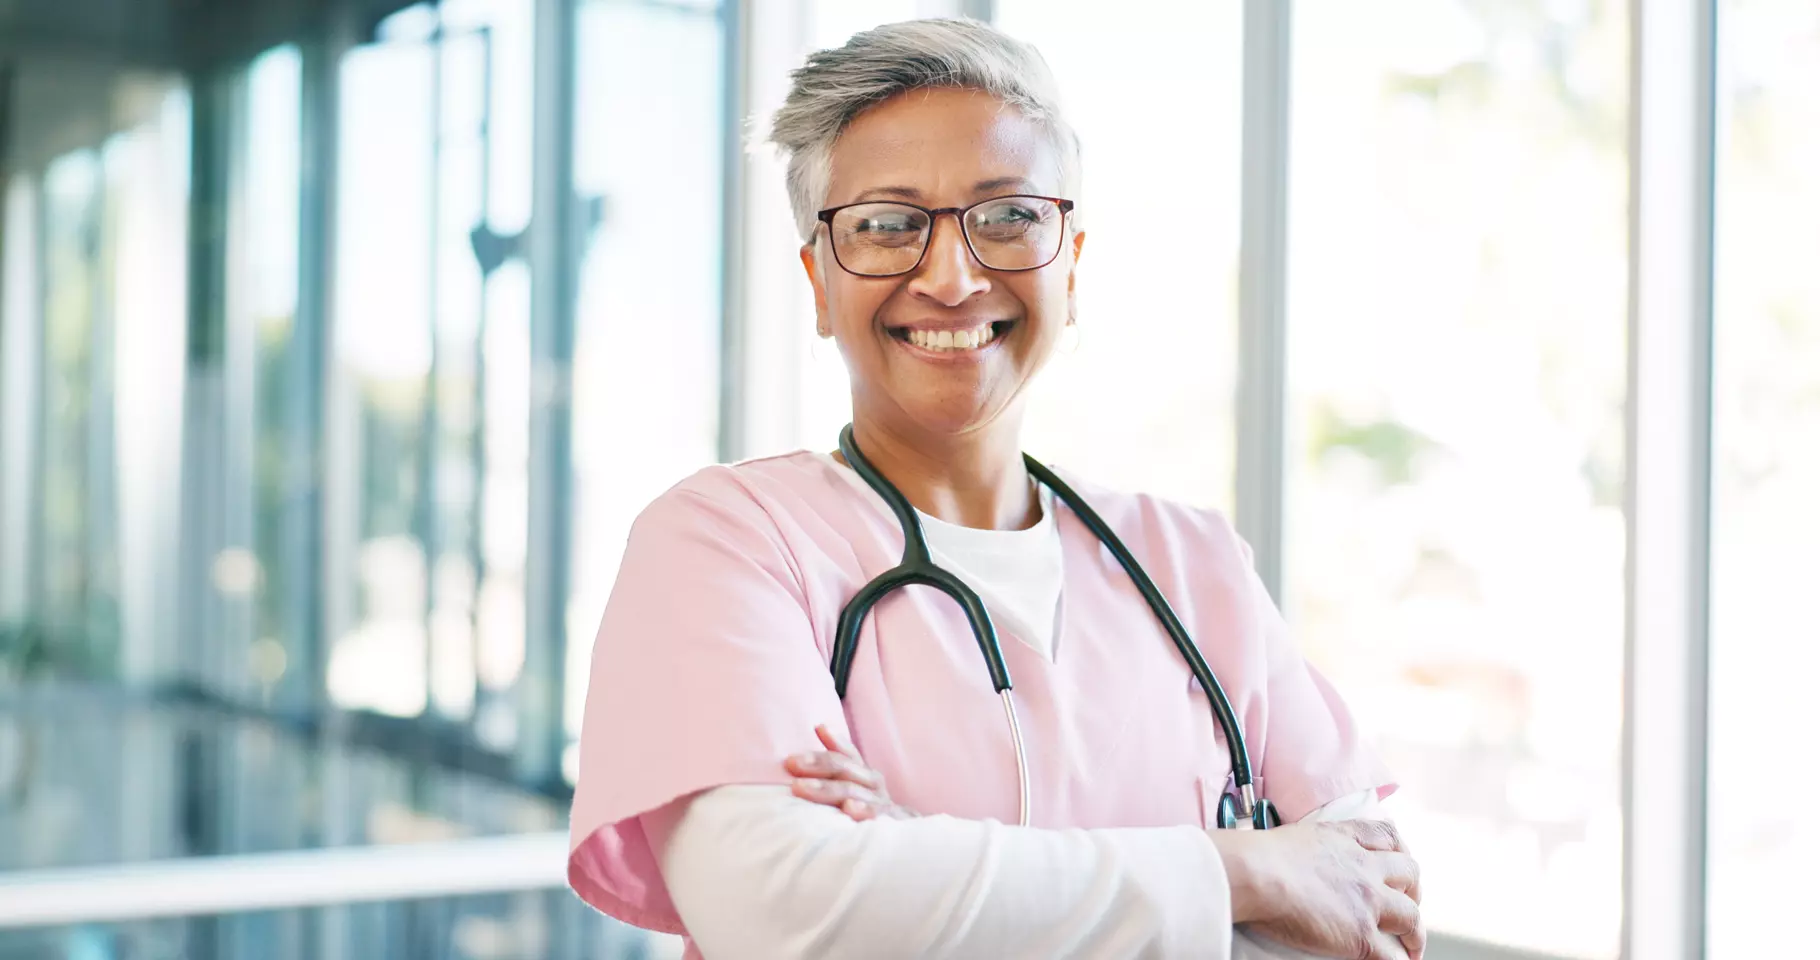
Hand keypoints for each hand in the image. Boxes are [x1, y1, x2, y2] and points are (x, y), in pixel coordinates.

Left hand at [783, 725, 917, 820]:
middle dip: (817, 764)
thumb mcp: (851, 793)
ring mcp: (882, 804)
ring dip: (826, 789)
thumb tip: (811, 740)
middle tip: (791, 763)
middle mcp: (874, 785)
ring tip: (801, 787)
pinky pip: (876, 817)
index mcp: (864, 775)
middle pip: (844, 769)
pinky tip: (849, 809)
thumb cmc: (870, 816)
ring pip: (852, 791)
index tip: (818, 728)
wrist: (908, 845)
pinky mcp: (891, 825)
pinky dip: (864, 811)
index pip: (849, 753)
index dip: (835, 740)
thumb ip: (833, 774)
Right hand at [1212, 819, 1423, 959]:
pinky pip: (1394, 955)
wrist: (1254, 873)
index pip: (1387, 836)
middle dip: (1413, 891)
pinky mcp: (1362, 934)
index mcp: (1344, 838)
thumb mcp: (1293, 836)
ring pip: (1411, 916)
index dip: (1399, 852)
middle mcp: (1364, 865)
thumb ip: (1311, 847)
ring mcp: (1368, 899)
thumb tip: (1302, 866)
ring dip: (1414, 933)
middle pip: (1410, 873)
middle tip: (1407, 906)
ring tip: (1411, 946)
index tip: (1397, 866)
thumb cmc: (1255, 856)